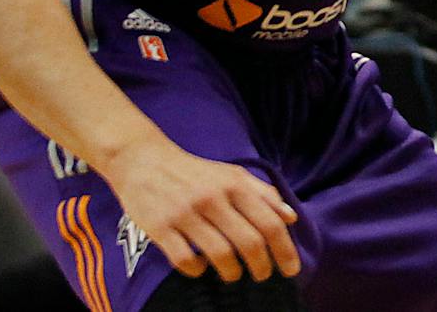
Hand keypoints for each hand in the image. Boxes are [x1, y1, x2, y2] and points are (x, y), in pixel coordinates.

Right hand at [104, 137, 299, 282]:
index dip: (284, 249)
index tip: (291, 269)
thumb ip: (263, 194)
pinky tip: (201, 267)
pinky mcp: (159, 227)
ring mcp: (185, 213)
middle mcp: (213, 198)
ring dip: (232, 272)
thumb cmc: (196, 172)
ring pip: (219, 254)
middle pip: (248, 241)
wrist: (145, 160)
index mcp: (235, 184)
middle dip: (262, 266)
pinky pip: (184, 259)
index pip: (269, 222)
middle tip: (263, 276)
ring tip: (235, 275)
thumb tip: (291, 217)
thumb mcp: (233, 174)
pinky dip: (196, 270)